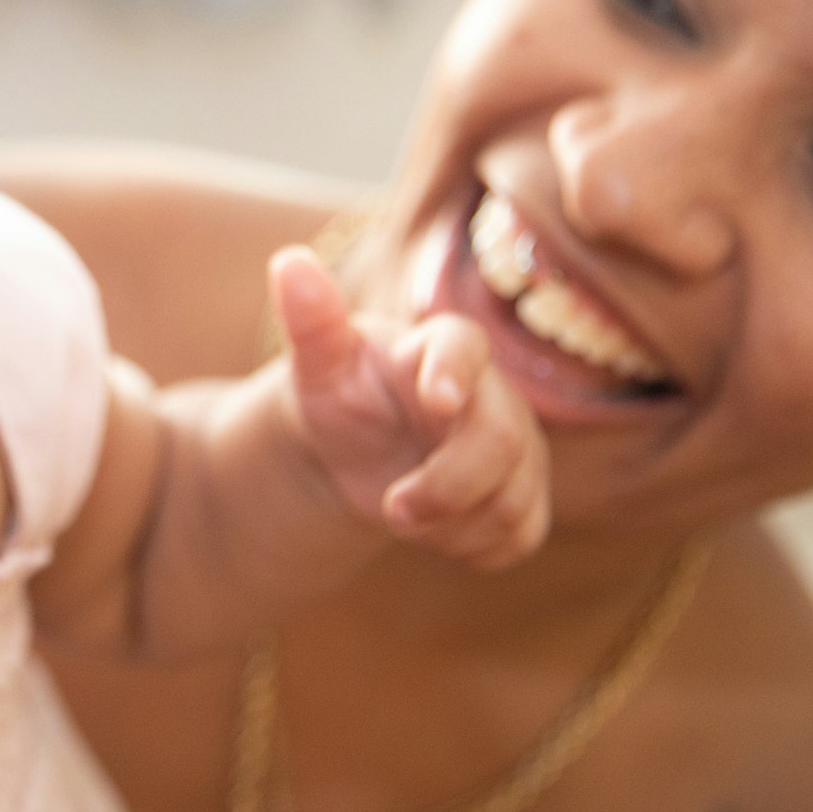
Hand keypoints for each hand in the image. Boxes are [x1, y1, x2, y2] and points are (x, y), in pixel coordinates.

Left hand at [269, 246, 549, 569]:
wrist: (355, 450)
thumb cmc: (340, 394)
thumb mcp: (318, 364)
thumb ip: (311, 320)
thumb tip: (288, 263)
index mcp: (441, 347)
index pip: (463, 346)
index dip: (454, 372)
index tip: (436, 401)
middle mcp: (494, 392)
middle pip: (501, 441)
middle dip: (446, 487)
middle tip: (392, 510)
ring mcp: (518, 445)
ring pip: (514, 499)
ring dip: (451, 523)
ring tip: (401, 510)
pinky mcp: (524, 492)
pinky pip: (520, 535)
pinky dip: (472, 548)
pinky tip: (436, 531)